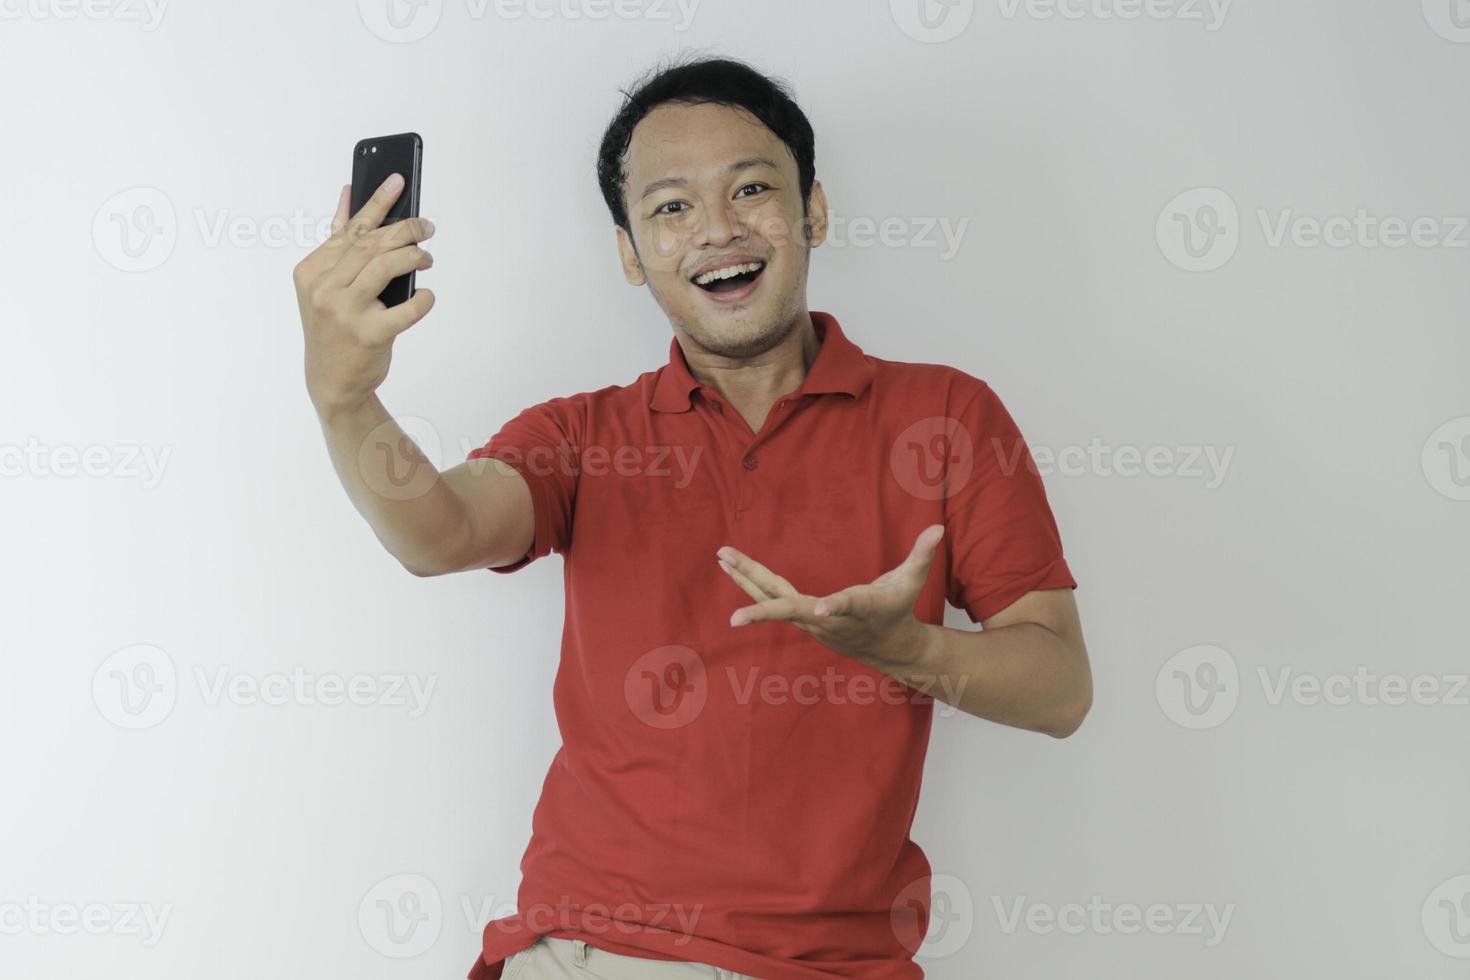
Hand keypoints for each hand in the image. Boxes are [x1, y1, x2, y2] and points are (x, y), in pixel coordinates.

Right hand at [293, 175, 435, 417]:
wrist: (331, 381)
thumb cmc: (334, 328)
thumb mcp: (325, 285)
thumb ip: (337, 242)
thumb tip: (348, 195)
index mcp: (311, 271)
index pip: (350, 229)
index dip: (377, 203)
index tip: (399, 181)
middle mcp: (324, 288)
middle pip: (371, 244)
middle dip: (405, 230)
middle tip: (427, 227)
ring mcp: (345, 312)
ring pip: (385, 266)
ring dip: (413, 256)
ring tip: (426, 257)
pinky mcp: (368, 335)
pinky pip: (406, 309)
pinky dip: (423, 299)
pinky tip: (426, 295)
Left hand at [716, 524, 943, 669]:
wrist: (888, 649)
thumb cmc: (898, 609)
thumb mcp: (912, 582)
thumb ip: (922, 555)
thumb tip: (938, 528)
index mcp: (858, 608)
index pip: (847, 607)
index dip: (835, 608)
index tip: (821, 609)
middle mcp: (827, 618)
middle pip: (788, 603)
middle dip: (757, 585)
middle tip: (729, 561)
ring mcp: (810, 621)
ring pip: (772, 599)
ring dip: (745, 579)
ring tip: (722, 557)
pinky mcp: (801, 618)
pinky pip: (771, 598)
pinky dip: (751, 584)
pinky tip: (731, 568)